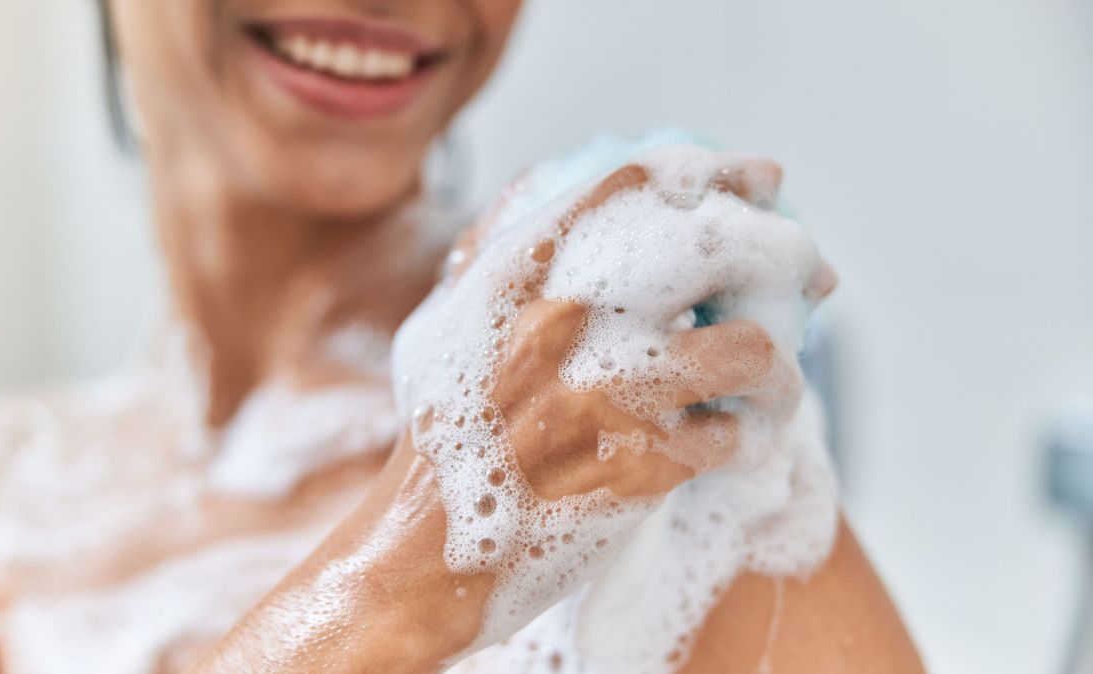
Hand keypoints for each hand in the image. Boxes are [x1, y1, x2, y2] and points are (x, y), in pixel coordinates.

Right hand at [391, 157, 832, 648]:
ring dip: (778, 366)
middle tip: (809, 277)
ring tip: (768, 383)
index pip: (642, 183)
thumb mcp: (445, 324)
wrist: (419, 553)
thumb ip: (496, 256)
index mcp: (519, 271)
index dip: (722, 172)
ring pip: (751, 348)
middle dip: (786, 253)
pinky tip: (728, 444)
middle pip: (721, 245)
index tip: (765, 179)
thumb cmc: (437, 438)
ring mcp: (606, 395)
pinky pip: (734, 437)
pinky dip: (744, 439)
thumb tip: (544, 191)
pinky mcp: (638, 471)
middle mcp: (568, 319)